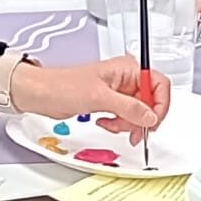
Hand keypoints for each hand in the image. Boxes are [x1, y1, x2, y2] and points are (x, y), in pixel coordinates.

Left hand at [11, 58, 170, 144]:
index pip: (159, 83)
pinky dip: (118, 124)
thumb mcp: (99, 97)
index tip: (152, 121)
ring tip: (112, 125)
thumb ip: (129, 107)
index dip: (160, 104)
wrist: (41, 94)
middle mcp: (125, 78)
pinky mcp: (109, 103)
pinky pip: (125, 117)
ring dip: (128, 124)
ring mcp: (118, 92)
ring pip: (139, 112)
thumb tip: (150, 116)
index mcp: (127, 68)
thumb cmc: (63, 86)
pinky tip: (105, 123)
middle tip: (135, 131)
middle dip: (143, 118)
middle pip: (151, 100)